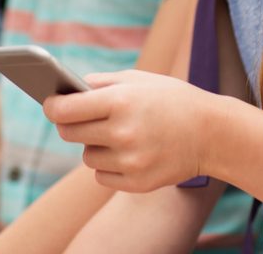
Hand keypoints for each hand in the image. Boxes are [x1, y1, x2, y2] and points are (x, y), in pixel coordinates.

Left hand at [43, 69, 222, 191]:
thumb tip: (69, 88)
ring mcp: (130, 160)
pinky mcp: (138, 182)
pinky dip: (108, 166)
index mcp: (119, 102)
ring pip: (86, 156)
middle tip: (75, 118)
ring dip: (93, 146)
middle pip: (70, 133)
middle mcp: (122, 132)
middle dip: (69, 124)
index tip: (49, 104)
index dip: (52, 106)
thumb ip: (101, 82)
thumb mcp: (138, 79)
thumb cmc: (172, 100)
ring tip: (114, 134)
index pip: (65, 109)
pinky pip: (102, 176)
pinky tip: (125, 152)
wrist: (213, 133)